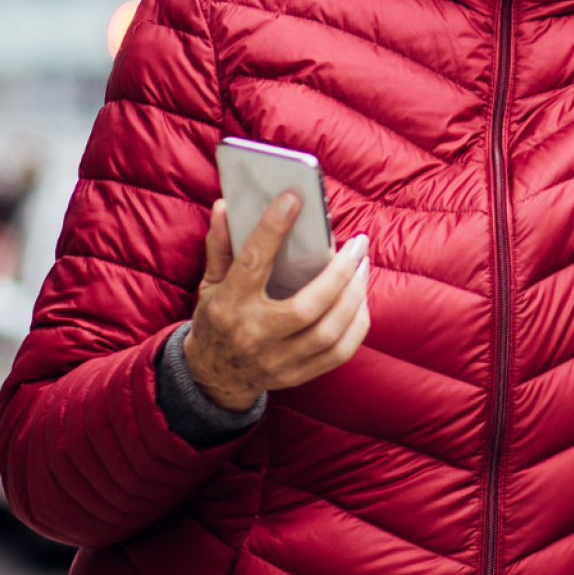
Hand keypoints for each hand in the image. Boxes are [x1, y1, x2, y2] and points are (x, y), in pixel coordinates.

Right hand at [185, 194, 370, 410]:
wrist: (213, 376)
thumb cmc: (217, 319)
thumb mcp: (210, 283)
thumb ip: (220, 245)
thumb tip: (226, 205)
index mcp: (229, 305)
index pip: (253, 263)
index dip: (273, 229)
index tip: (294, 198)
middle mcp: (255, 335)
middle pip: (307, 305)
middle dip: (340, 273)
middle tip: (358, 245)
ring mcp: (278, 360)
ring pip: (329, 331)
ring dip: (354, 295)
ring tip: (363, 266)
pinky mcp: (298, 374)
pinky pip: (340, 352)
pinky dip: (357, 324)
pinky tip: (360, 299)